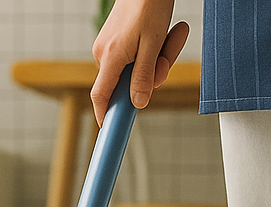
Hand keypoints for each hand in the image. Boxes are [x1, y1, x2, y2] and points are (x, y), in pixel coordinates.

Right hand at [91, 0, 189, 125]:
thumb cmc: (149, 4)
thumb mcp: (152, 44)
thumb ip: (144, 77)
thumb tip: (138, 103)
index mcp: (110, 57)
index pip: (101, 96)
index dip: (105, 115)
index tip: (111, 131)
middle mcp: (105, 54)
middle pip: (127, 83)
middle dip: (152, 75)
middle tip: (166, 58)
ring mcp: (110, 46)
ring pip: (137, 69)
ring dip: (158, 59)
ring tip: (169, 35)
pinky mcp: (118, 40)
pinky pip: (137, 56)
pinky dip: (153, 50)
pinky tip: (162, 33)